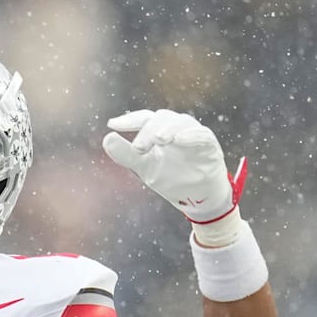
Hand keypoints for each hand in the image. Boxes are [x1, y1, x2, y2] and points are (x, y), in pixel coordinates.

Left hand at [102, 109, 240, 224]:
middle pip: (160, 119)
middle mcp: (176, 127)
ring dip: (168, 129)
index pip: (144, 118)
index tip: (112, 125)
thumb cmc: (171, 177)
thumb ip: (125, 154)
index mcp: (159, 130)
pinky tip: (179, 139)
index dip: (129, 119)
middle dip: (147, 131)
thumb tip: (106, 138)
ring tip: (158, 140)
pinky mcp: (210, 145)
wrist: (196, 198)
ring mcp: (194, 134)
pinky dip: (191, 135)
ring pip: (181, 123)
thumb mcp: (144, 167)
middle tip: (137, 148)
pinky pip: (202, 135)